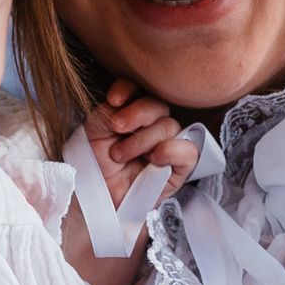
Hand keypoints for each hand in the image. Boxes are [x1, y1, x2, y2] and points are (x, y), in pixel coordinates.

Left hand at [87, 79, 198, 204]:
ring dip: (143, 139)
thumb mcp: (95, 130)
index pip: (140, 90)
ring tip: (120, 155)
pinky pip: (189, 151)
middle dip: (137, 114)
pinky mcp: (180, 167)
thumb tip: (123, 100)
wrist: (97, 194)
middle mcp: (154, 125)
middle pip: (158, 106)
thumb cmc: (96, 162)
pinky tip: (153, 158)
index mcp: (134, 112)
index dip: (129, 90)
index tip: (113, 100)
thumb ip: (109, 109)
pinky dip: (171, 150)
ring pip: (170, 126)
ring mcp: (169, 144)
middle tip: (116, 128)